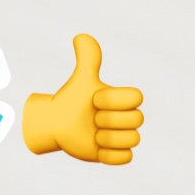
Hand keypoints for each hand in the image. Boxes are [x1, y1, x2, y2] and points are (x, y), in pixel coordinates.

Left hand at [23, 31, 145, 164]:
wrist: (57, 123)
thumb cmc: (72, 99)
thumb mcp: (81, 79)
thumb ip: (87, 58)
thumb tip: (81, 36)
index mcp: (122, 99)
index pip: (136, 97)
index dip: (114, 99)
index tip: (94, 99)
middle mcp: (126, 118)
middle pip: (137, 120)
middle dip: (110, 118)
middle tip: (92, 117)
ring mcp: (123, 137)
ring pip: (133, 140)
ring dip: (108, 137)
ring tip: (93, 133)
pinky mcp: (116, 155)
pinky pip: (126, 158)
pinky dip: (109, 154)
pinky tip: (96, 147)